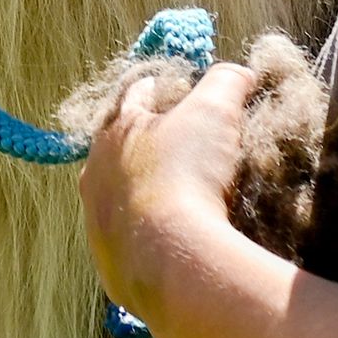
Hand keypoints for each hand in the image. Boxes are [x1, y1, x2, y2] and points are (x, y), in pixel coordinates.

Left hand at [78, 59, 255, 337]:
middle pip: (119, 148)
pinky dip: (148, 239)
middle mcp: (96, 173)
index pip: (136, 96)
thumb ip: (226, 82)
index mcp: (116, 131)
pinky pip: (128, 245)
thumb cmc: (187, 175)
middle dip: (145, 144)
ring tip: (177, 199)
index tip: (175, 88)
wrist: (172, 258)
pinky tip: (172, 243)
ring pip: (118, 198)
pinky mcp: (110, 265)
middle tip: (177, 147)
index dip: (160, 88)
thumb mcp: (214, 112)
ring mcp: (98, 223)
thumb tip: (242, 72)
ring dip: (143, 194)